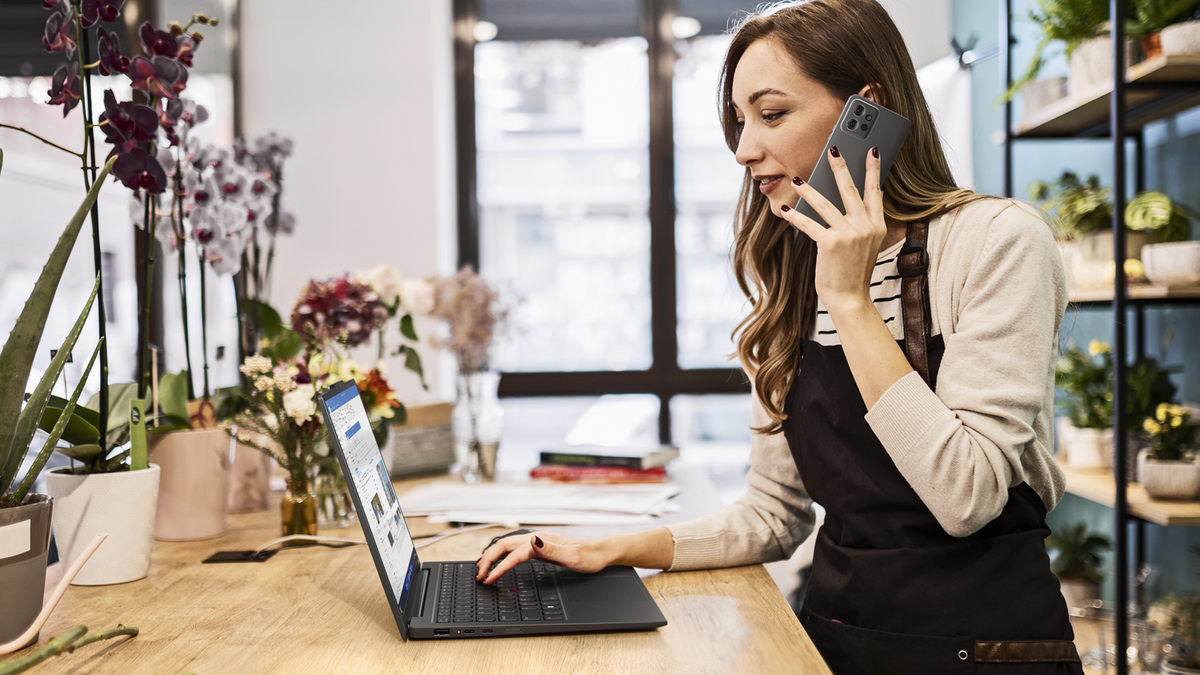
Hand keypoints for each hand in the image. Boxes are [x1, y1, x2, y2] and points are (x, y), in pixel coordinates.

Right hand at [475, 531, 611, 583]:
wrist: (603, 551)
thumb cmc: (591, 555)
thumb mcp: (573, 556)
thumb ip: (552, 549)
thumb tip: (532, 541)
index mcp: (541, 540)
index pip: (512, 554)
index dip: (498, 567)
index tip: (487, 579)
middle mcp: (537, 538)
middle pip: (504, 545)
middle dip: (488, 559)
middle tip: (478, 575)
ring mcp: (538, 542)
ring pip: (507, 546)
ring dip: (492, 556)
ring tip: (481, 567)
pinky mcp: (540, 548)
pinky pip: (515, 550)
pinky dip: (502, 556)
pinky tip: (500, 561)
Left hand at [780, 145, 886, 312]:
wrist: (850, 298)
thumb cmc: (854, 271)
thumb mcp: (868, 245)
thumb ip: (867, 222)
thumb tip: (865, 196)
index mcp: (877, 225)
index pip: (875, 191)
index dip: (873, 169)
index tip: (873, 150)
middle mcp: (866, 227)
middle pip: (851, 189)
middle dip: (840, 166)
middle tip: (833, 148)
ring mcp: (849, 234)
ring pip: (825, 203)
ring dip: (808, 189)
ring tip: (796, 179)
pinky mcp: (831, 243)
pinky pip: (809, 224)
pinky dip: (795, 216)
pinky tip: (784, 209)